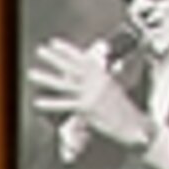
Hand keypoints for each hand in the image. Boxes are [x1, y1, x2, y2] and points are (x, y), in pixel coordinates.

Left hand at [27, 37, 150, 149]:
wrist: (136, 126)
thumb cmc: (121, 111)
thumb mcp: (110, 91)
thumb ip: (95, 82)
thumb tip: (81, 77)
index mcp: (103, 76)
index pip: (83, 59)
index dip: (68, 50)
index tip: (54, 42)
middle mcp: (97, 82)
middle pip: (73, 67)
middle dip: (56, 58)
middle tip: (40, 50)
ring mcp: (92, 94)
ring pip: (65, 84)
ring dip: (47, 78)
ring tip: (32, 73)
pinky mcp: (88, 108)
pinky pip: (66, 104)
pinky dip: (52, 103)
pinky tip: (38, 102)